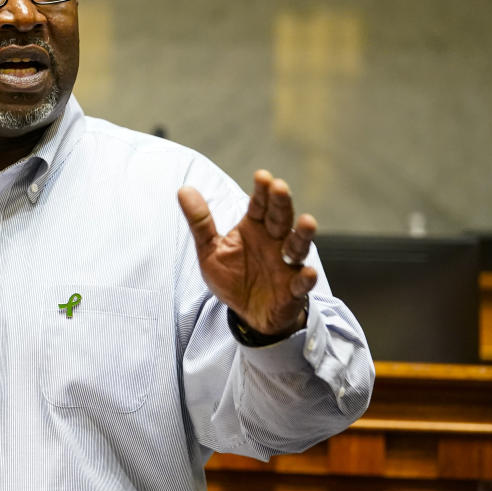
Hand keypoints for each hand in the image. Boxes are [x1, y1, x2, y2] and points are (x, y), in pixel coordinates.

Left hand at [178, 170, 317, 336]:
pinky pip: (301, 283)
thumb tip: (183, 189)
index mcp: (255, 228)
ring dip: (302, 235)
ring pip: (298, 246)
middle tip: (280, 187)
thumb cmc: (232, 277)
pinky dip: (306, 278)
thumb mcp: (210, 250)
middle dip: (281, 203)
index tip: (262, 176)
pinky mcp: (293, 290)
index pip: (259, 205)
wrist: (246, 314)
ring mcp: (286, 265)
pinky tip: (308, 272)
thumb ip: (200, 222)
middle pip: (280, 219)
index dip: (262, 192)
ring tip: (307, 221)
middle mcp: (274, 242)